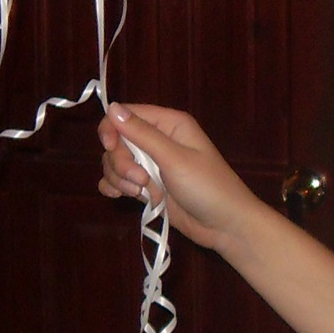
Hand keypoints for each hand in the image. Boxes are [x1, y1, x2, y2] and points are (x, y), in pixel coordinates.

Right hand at [95, 104, 262, 253]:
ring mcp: (151, 165)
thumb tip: (112, 107)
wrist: (224, 225)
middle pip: (117, 140)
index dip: (112, 129)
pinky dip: (115, 187)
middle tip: (141, 180)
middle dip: (121, 162)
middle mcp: (157, 140)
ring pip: (114, 162)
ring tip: (142, 192)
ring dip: (120, 177)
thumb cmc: (207, 186)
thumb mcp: (174, 158)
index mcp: (169, 124)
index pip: (125, 114)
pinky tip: (121, 196)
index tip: (110, 147)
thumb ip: (142, 134)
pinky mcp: (147, 186)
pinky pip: (117, 180)